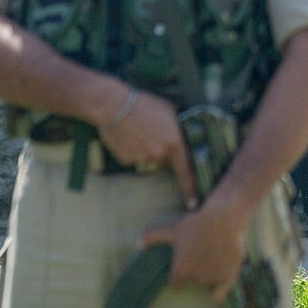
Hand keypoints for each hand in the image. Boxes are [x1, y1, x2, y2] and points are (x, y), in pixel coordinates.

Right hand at [96, 89, 198, 206]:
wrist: (113, 105)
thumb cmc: (143, 104)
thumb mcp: (169, 111)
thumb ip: (178, 126)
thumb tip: (182, 133)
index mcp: (174, 143)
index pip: (186, 171)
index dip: (191, 188)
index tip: (194, 202)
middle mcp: (160, 154)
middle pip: (165, 162)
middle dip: (162, 153)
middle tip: (153, 134)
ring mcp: (142, 158)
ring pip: (149, 160)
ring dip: (147, 151)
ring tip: (139, 132)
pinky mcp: (126, 160)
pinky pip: (134, 158)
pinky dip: (132, 150)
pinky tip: (128, 136)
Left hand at [138, 197, 247, 302]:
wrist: (225, 219)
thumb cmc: (196, 223)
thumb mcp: (172, 228)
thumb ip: (152, 236)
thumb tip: (137, 245)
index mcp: (181, 270)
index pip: (176, 283)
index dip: (179, 275)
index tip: (184, 266)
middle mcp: (196, 278)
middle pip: (193, 281)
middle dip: (196, 271)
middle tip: (201, 255)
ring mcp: (213, 278)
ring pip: (207, 283)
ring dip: (209, 275)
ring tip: (214, 258)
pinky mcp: (228, 277)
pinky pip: (220, 295)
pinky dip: (218, 293)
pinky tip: (218, 289)